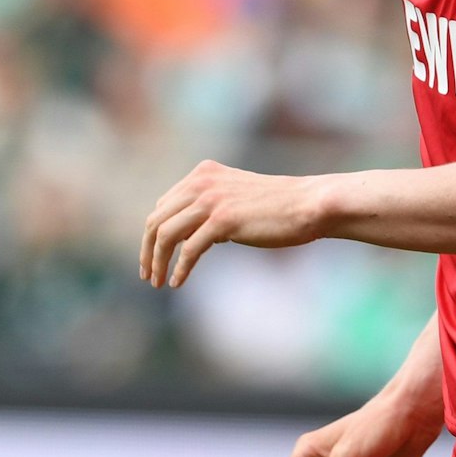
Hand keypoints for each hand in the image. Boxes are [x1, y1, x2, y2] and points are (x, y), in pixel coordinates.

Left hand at [140, 161, 326, 287]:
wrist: (309, 204)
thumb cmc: (278, 206)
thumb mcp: (235, 198)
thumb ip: (211, 208)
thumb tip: (188, 236)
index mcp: (202, 173)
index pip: (163, 206)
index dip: (152, 234)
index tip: (152, 257)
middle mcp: (201, 182)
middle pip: (156, 220)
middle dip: (147, 251)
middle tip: (147, 275)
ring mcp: (211, 200)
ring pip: (165, 235)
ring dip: (157, 262)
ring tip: (157, 282)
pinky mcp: (223, 220)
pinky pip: (189, 250)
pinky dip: (180, 269)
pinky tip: (177, 282)